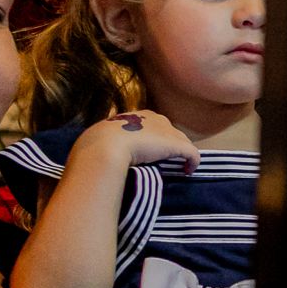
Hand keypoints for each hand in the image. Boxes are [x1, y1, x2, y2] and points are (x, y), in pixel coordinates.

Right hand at [82, 109, 199, 172]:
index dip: (155, 138)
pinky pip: (191, 153)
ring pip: (182, 142)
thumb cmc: (95, 146)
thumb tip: (94, 152)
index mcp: (135, 116)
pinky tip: (188, 171)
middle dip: (171, 145)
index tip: (152, 152)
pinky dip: (192, 162)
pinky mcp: (175, 145)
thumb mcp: (98, 139)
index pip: (153, 125)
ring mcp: (166, 131)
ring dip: (182, 154)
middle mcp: (154, 118)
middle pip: (170, 131)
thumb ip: (104, 143)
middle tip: (168, 162)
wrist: (104, 149)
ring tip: (179, 167)